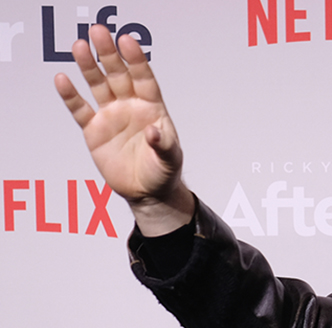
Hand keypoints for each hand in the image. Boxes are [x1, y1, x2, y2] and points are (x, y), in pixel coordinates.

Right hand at [54, 25, 193, 234]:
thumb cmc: (163, 172)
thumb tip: (154, 132)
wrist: (147, 193)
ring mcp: (111, 116)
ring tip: (79, 46)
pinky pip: (80, 109)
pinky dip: (71, 96)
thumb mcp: (170, 160)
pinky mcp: (94, 130)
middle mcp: (130, 107)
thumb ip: (163, 145)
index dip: (135, 60)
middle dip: (109, 54)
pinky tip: (62, 80)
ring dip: (89, 66)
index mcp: (152, 108)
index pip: (144, 78)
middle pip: (118, 75)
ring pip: (98, 85)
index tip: (127, 41)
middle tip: (98, 32)